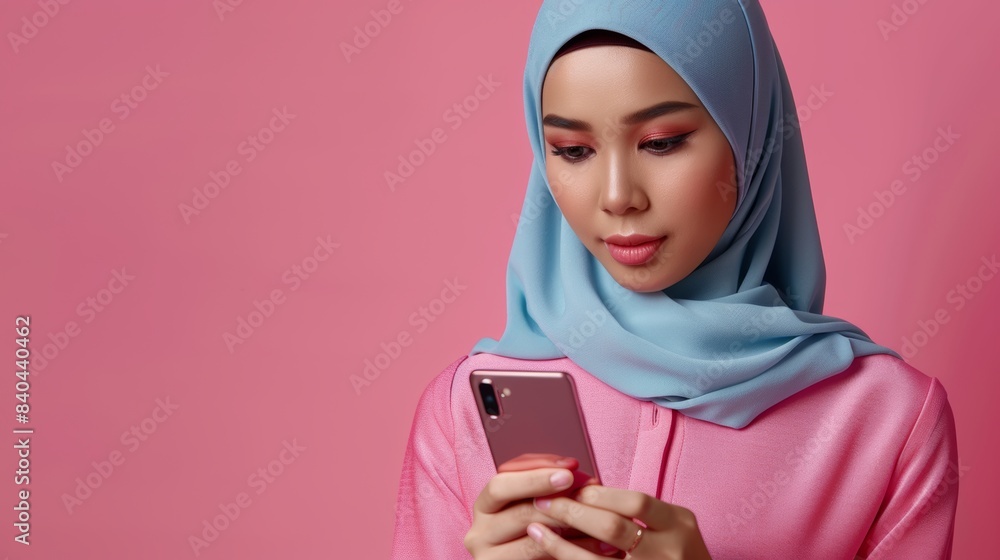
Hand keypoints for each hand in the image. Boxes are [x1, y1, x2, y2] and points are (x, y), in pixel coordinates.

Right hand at [464, 454, 619, 558]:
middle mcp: (479, 533)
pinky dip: (573, 551)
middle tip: (590, 492)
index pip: (500, 485)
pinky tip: (596, 543)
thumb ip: (542, 487)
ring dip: (571, 527)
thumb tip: (574, 470)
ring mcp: (490, 559)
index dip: (534, 476)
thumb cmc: (528, 529)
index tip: (568, 470)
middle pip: (519, 512)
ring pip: (533, 542)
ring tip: (600, 518)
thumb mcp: (528, 503)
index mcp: (484, 507)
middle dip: (559, 500)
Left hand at [526, 484, 712, 558]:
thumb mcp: (673, 527)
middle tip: (543, 501)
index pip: (635, 502)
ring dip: (561, 544)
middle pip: (613, 528)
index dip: (598, 494)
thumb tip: (585, 491)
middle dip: (573, 512)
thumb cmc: (679, 555)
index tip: (570, 488)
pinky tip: (551, 554)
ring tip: (535, 529)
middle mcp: (670, 551)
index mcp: (680, 524)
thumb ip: (639, 512)